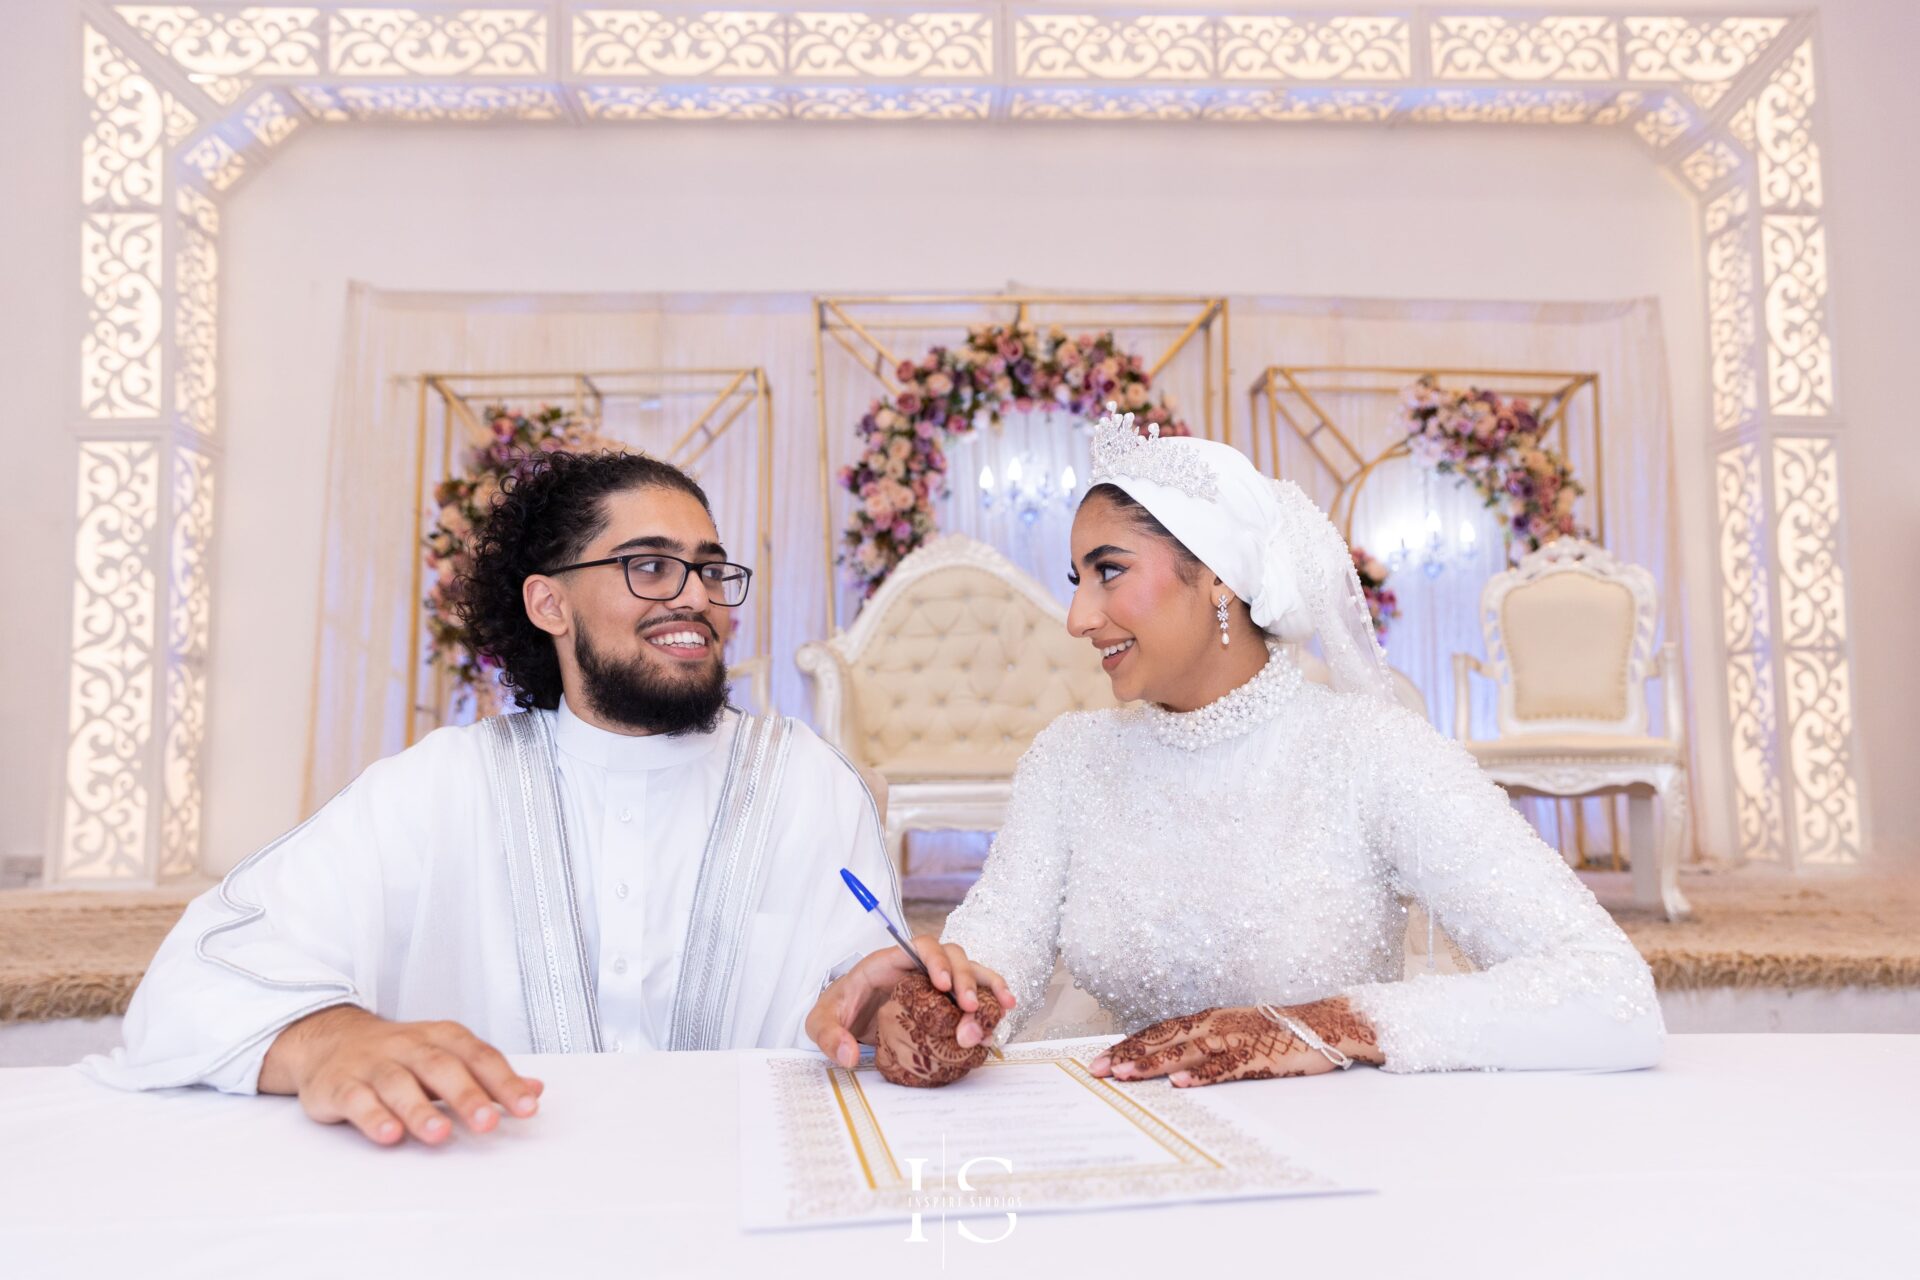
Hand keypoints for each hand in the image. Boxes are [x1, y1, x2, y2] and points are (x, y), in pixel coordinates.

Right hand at [260, 1005, 543, 1145]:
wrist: (330, 1040)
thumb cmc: (401, 1055)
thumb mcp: (447, 1056)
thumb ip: (489, 1075)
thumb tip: (536, 1089)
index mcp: (442, 1038)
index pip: (479, 1057)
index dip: (504, 1082)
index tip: (527, 1107)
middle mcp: (409, 1046)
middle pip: (441, 1067)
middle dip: (466, 1095)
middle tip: (488, 1123)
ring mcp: (374, 1064)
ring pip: (398, 1084)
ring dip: (419, 1110)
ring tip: (440, 1135)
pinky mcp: (340, 1085)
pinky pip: (358, 1100)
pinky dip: (373, 1117)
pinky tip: (389, 1135)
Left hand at [805, 936, 1015, 1068]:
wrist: (845, 1019)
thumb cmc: (837, 1010)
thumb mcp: (821, 1021)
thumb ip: (829, 1035)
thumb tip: (849, 1055)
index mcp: (889, 962)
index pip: (920, 946)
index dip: (937, 960)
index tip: (943, 986)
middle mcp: (917, 967)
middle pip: (953, 957)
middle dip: (966, 981)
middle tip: (971, 1010)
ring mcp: (935, 983)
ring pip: (970, 973)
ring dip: (988, 989)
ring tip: (1003, 1009)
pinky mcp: (945, 1002)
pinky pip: (975, 995)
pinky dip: (992, 1001)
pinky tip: (1004, 1014)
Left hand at [1087, 997, 1382, 1087]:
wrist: (1327, 1025)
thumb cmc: (1276, 1034)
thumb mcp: (1233, 1034)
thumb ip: (1203, 1045)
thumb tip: (1166, 1065)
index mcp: (1209, 1018)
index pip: (1160, 1030)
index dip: (1129, 1044)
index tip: (1100, 1061)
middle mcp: (1217, 1023)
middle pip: (1165, 1037)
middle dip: (1129, 1053)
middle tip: (1098, 1070)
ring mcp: (1238, 1038)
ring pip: (1189, 1050)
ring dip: (1156, 1063)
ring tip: (1128, 1075)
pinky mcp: (1260, 1055)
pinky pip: (1226, 1066)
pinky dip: (1202, 1075)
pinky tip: (1182, 1084)